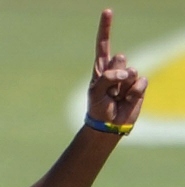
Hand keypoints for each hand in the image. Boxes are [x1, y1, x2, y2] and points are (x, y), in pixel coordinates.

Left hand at [87, 9, 147, 126]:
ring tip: (117, 96)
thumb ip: (108, 77)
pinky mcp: (139, 85)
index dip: (106, 28)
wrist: (109, 126)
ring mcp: (129, 77)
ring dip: (123, 86)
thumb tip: (127, 72)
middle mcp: (115, 69)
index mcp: (101, 68)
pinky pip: (140, 81)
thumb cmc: (98, 108)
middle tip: (110, 90)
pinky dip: (133, 92)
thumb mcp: (95, 92)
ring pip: (131, 71)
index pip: (103, 45)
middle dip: (115, 74)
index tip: (107, 11)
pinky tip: (127, 99)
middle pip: (120, 58)